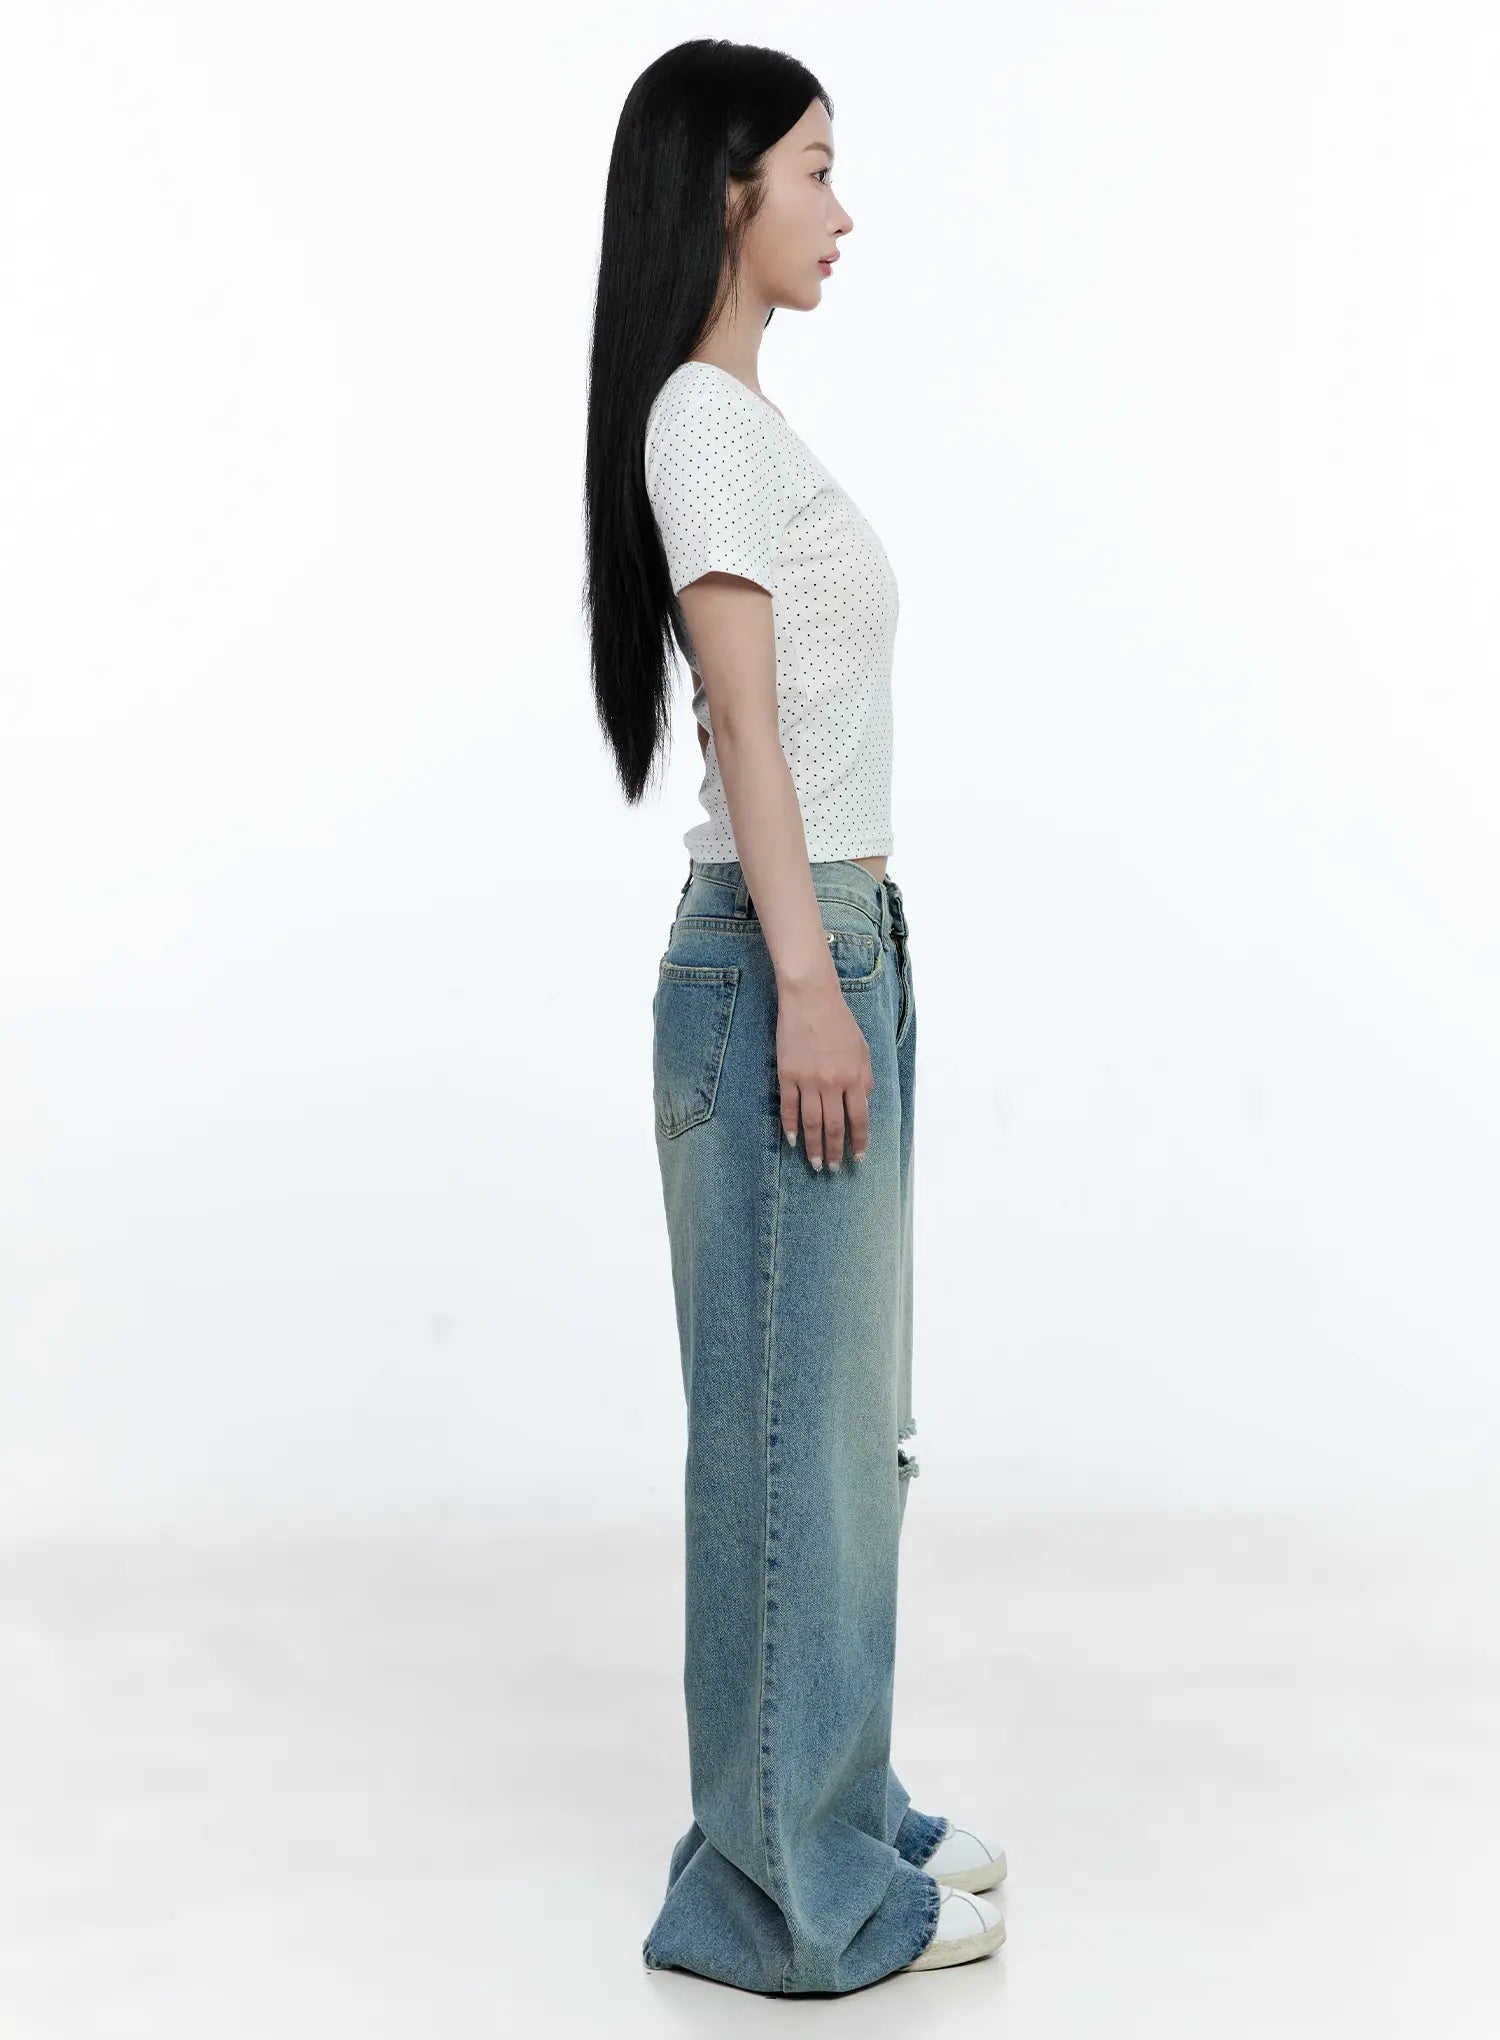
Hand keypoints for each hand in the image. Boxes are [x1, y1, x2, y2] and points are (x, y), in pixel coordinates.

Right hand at [776, 980, 873, 1169]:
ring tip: (815, 1163)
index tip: (858, 1158)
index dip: (859, 1142)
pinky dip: (789, 1127)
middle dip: (835, 1151)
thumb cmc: (839, 1022)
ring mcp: (808, 1080)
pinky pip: (788, 1107)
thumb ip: (865, 1077)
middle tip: (833, 1168)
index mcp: (855, 1078)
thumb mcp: (863, 1049)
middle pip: (835, 1127)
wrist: (811, 999)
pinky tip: (792, 1140)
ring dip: (814, 1146)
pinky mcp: (787, 1075)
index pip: (859, 1119)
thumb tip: (863, 1101)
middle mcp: (833, 1083)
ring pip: (811, 1123)